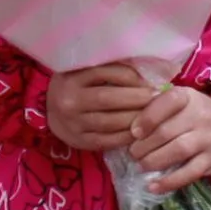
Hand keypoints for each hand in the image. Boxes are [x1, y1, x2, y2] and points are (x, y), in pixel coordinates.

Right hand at [42, 58, 164, 153]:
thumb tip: (156, 69)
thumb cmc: (79, 85)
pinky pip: (108, 140)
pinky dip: (128, 136)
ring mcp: (72, 123)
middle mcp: (69, 100)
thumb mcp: (88, 70)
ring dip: (137, 118)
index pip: (108, 73)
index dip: (134, 77)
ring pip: (111, 122)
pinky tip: (141, 130)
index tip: (151, 81)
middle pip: (109, 99)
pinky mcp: (78, 141)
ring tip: (154, 113)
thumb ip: (114, 68)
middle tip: (158, 98)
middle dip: (138, 98)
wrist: (52, 109)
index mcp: (72, 77)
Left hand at [129, 84, 210, 191]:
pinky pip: (190, 173)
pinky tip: (153, 187)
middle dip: (143, 146)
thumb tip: (124, 124)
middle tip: (133, 153)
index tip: (133, 132)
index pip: (168, 101)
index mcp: (188, 97)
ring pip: (178, 150)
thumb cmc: (191, 116)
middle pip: (166, 131)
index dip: (147, 117)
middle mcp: (202, 115)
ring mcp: (210, 138)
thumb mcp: (177, 103)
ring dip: (153, 161)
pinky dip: (169, 182)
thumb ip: (154, 108)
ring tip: (142, 165)